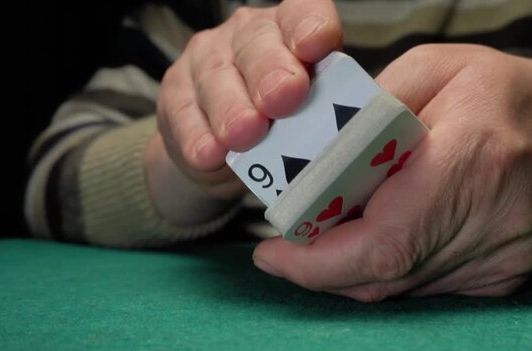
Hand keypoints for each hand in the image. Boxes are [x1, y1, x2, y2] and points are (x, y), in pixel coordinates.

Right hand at [146, 0, 341, 224]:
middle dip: (270, 71)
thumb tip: (356, 129)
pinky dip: (196, 135)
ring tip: (244, 135)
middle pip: (257, 44)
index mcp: (291, 31)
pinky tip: (208, 154)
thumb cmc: (282, 128)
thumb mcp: (310, 115)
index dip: (310, 25)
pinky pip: (182, 112)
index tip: (316, 47)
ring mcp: (207, 60)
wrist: (225, 155)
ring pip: (216, 76)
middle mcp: (248, 36)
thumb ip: (326, 111)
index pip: (302, 13)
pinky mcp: (175, 94)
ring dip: (231, 108)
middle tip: (282, 99)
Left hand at [253, 44, 531, 300]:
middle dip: (319, 266)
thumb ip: (370, 106)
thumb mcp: (435, 68)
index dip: (317, 261)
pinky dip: (384, 269)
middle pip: (384, 273)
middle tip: (282, 246)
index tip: (271, 251)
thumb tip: (314, 151)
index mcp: (473, 160)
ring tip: (319, 237)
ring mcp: (500, 259)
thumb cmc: (504, 93)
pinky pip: (421, 287)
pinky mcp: (500, 277)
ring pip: (398, 288)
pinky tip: (370, 239)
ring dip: (347, 268)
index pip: (384, 241)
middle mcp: (493, 222)